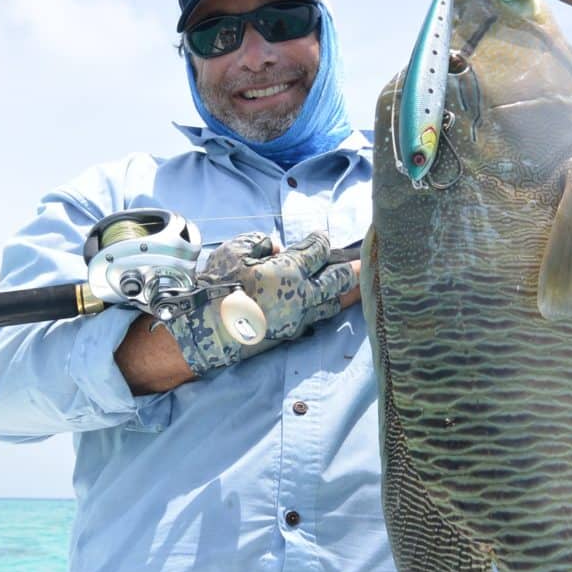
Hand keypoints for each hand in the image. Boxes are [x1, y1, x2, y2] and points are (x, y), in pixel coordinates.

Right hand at [199, 231, 356, 339]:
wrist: (205, 329)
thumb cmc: (218, 285)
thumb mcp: (235, 251)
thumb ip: (262, 243)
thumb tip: (278, 248)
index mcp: (289, 270)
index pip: (317, 250)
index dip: (320, 240)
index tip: (320, 236)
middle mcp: (301, 295)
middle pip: (339, 280)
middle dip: (352, 269)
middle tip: (365, 262)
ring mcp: (298, 318)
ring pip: (331, 304)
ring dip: (343, 293)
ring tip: (353, 285)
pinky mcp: (290, 334)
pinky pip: (314, 320)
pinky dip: (322, 309)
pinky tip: (324, 303)